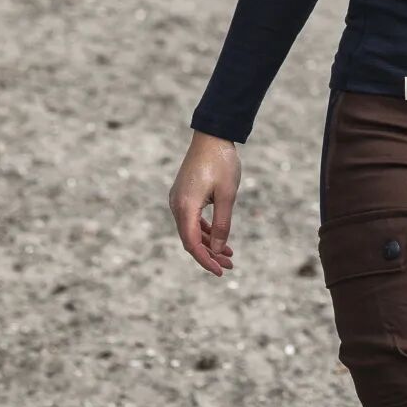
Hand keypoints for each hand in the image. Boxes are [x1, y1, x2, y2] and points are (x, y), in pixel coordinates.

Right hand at [168, 130, 241, 275]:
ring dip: (209, 243)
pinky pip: (192, 219)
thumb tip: (218, 249)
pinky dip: (205, 229)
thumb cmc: (221, 162)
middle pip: (190, 239)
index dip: (205, 260)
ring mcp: (179, 199)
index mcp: (185, 206)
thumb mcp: (227, 194)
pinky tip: (219, 238)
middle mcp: (177, 205)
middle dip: (209, 254)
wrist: (212, 135)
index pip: (192, 243)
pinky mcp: (184, 194)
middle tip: (229, 266)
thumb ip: (222, 223)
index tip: (220, 271)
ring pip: (192, 230)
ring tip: (229, 255)